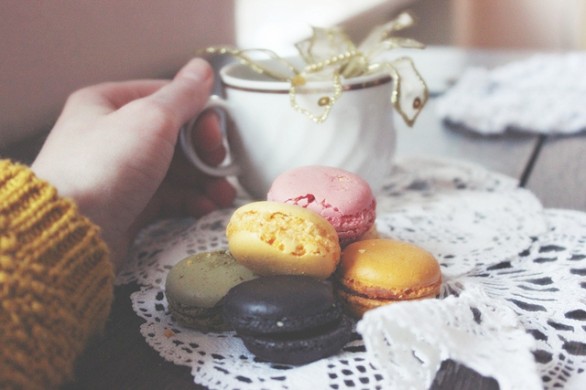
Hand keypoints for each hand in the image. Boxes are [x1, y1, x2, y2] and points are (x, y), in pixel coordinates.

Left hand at [32, 58, 235, 270]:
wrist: (72, 233)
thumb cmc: (103, 167)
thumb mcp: (150, 119)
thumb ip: (182, 95)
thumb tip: (202, 69)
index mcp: (108, 103)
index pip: (167, 98)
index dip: (198, 115)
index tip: (215, 136)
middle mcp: (113, 135)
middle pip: (175, 136)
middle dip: (205, 154)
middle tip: (219, 167)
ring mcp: (121, 173)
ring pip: (175, 169)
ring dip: (204, 180)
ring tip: (222, 195)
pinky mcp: (129, 204)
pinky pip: (168, 197)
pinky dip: (190, 200)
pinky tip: (204, 207)